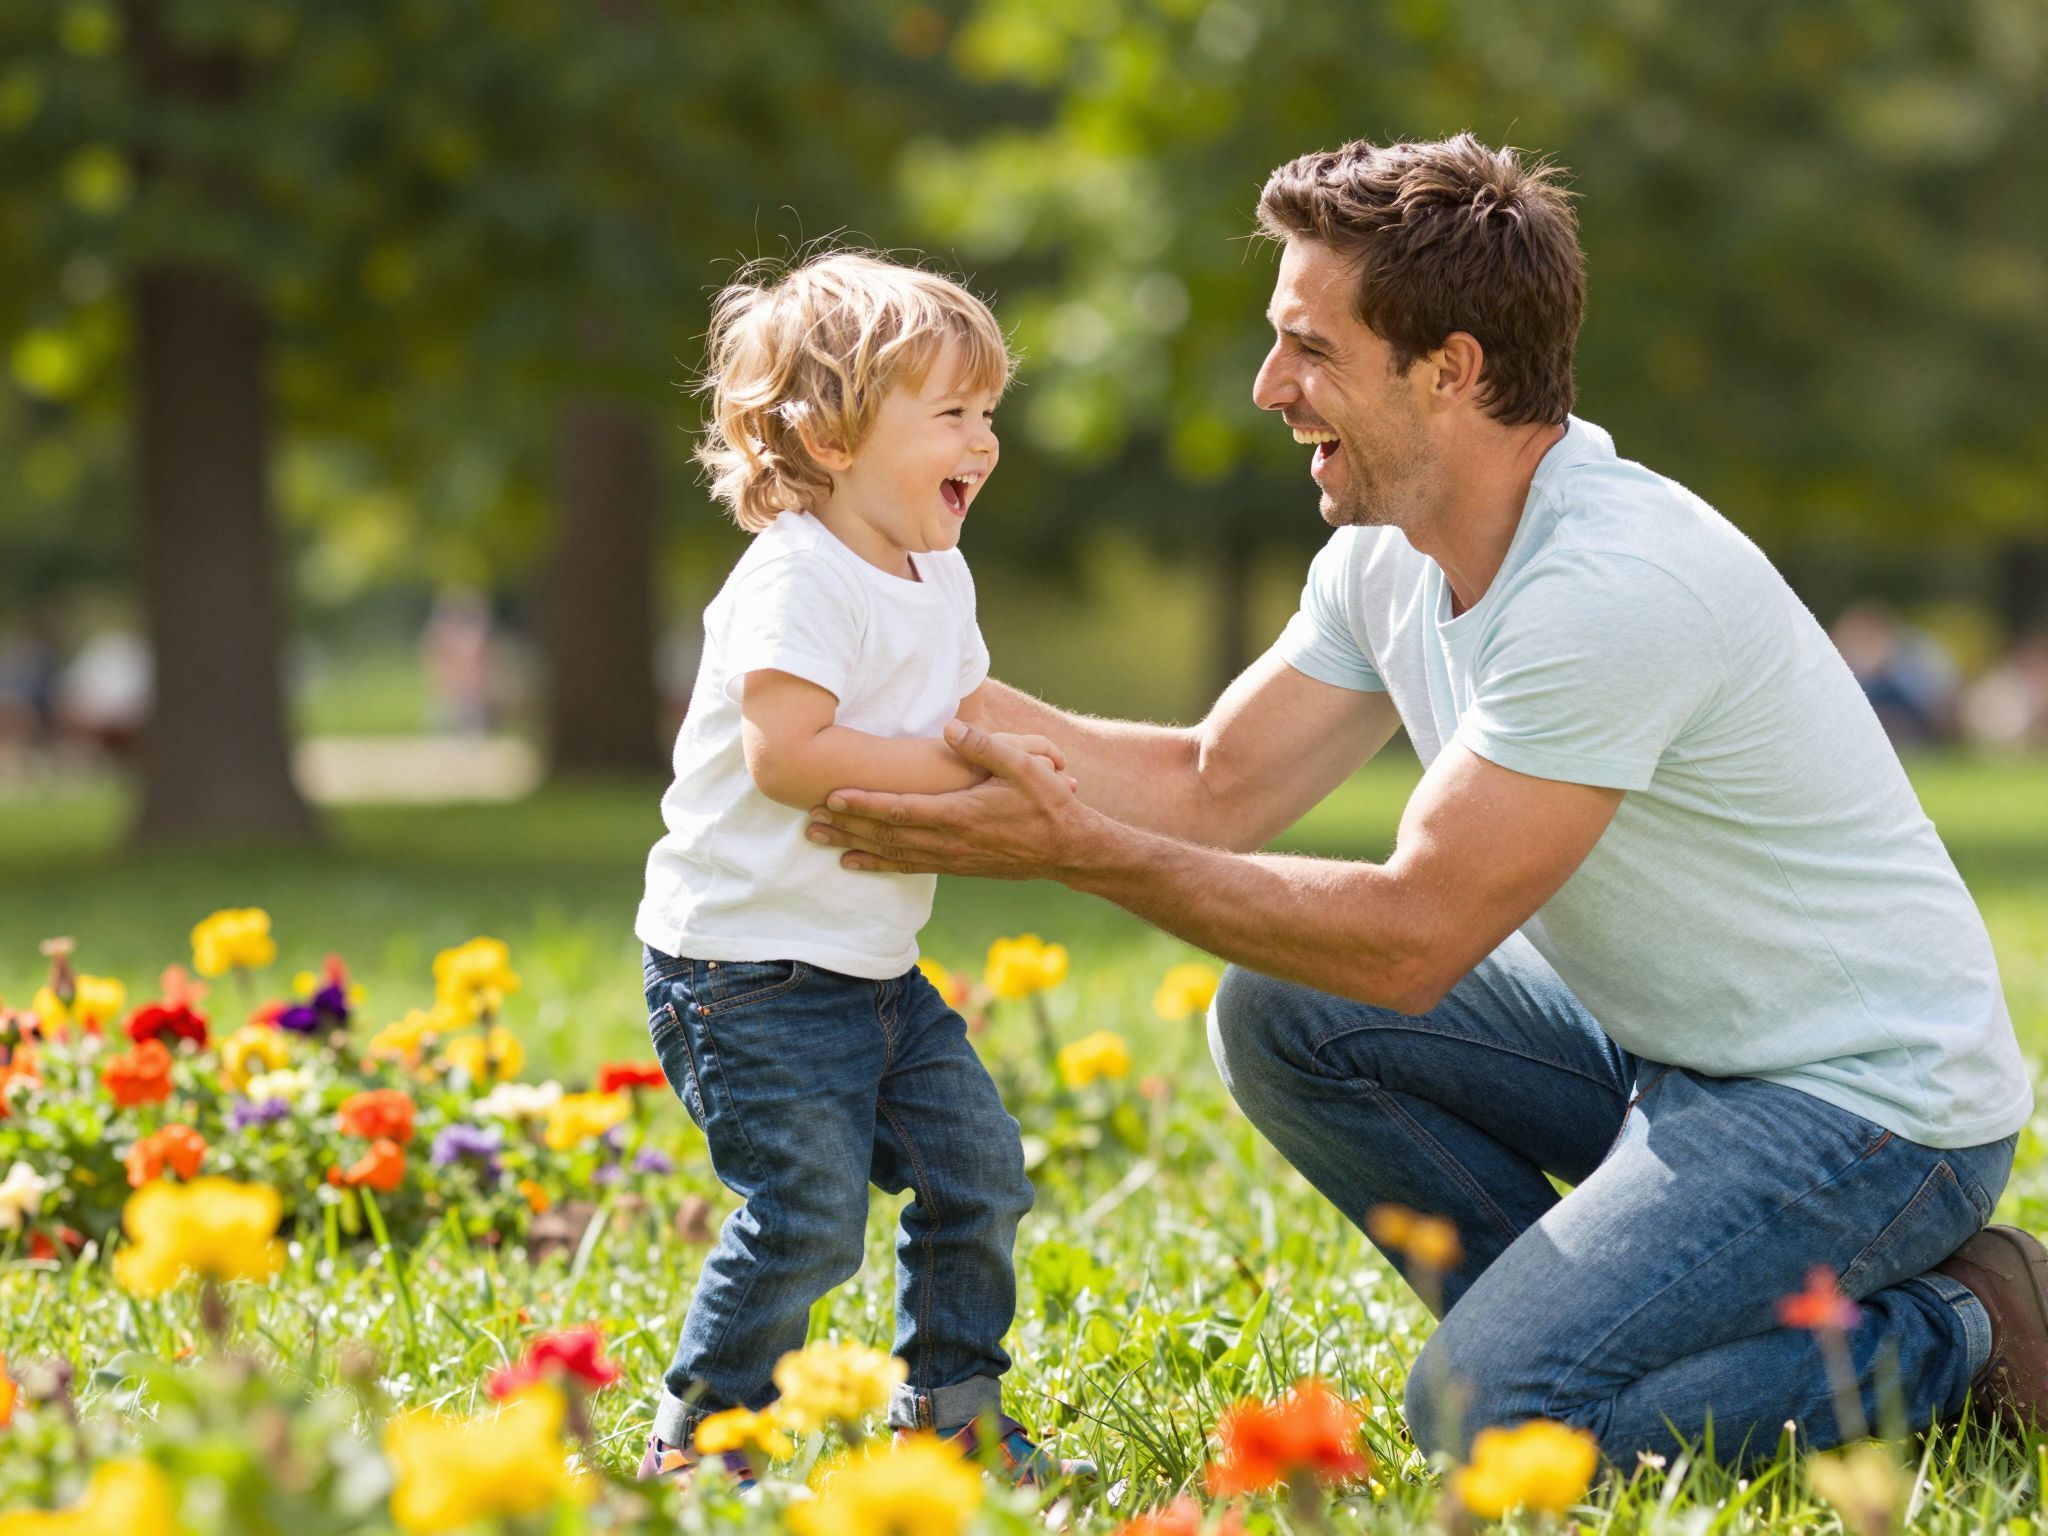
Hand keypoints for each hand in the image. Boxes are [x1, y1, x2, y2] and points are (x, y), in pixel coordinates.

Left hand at [807, 719, 1090, 879]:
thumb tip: (950, 726)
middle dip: (846, 828)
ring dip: (853, 847)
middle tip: (808, 820)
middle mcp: (949, 841)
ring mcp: (950, 858)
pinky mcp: (955, 866)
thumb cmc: (1049, 804)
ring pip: (891, 854)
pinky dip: (877, 864)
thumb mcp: (1025, 766)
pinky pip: (907, 866)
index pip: (902, 809)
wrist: (1068, 850)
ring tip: (819, 841)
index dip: (865, 804)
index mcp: (960, 815)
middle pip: (886, 835)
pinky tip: (855, 863)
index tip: (833, 795)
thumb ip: (985, 746)